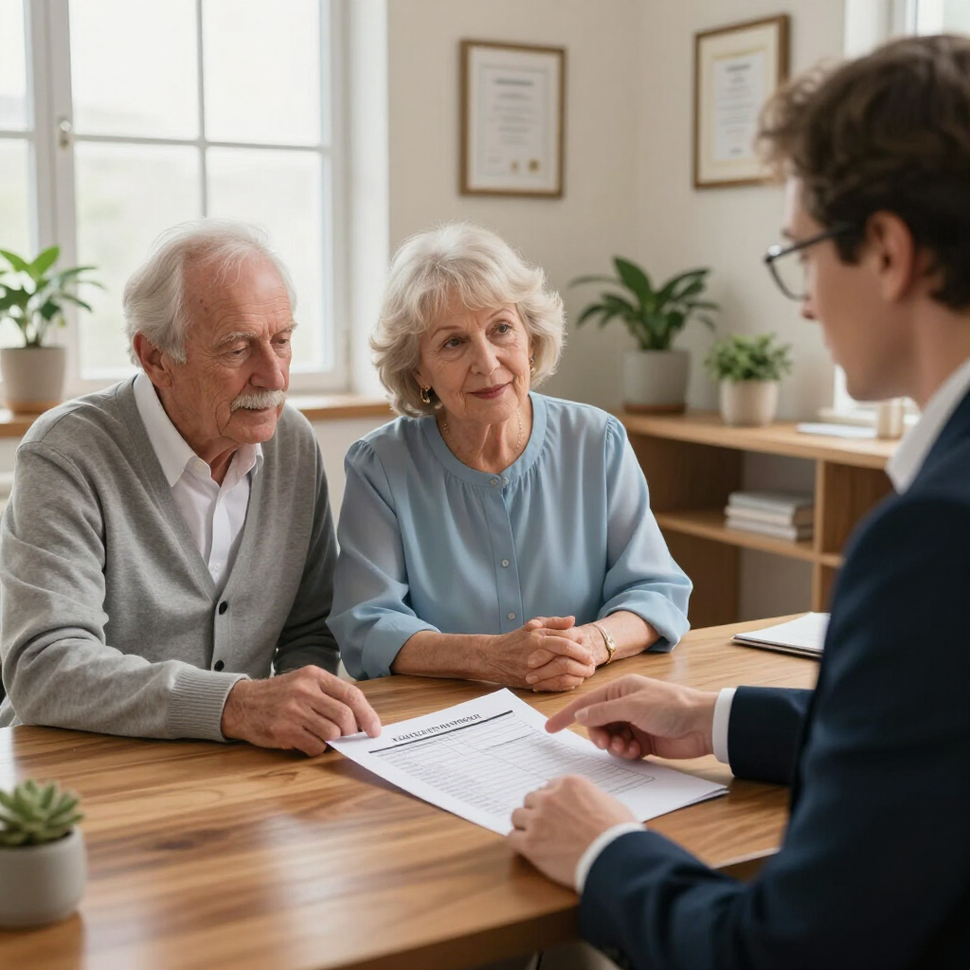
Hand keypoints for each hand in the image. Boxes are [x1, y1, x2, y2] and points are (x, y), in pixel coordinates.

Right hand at [221, 666, 381, 755]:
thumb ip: (330, 695)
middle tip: (350, 737)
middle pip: (345, 716)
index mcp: (315, 676)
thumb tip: (360, 718)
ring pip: (332, 733)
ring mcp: (294, 711)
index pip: (351, 695)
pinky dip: (318, 748)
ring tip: (325, 737)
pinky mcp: (283, 730)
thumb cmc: (279, 695)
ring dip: (334, 741)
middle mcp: (305, 691)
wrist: (241, 703)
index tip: (375, 729)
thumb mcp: (304, 683)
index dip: (368, 714)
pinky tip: (308, 742)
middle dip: (352, 731)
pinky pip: (315, 746)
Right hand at [481, 616, 596, 691]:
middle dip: (583, 656)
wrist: (492, 658)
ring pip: (563, 669)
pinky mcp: (533, 682)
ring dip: (579, 671)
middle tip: (592, 659)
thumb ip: (553, 622)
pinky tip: (575, 680)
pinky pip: (555, 684)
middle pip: (566, 651)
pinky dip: (569, 683)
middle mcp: (536, 651)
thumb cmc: (514, 641)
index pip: (565, 636)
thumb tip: (572, 620)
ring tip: (587, 671)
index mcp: (537, 636)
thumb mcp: (532, 625)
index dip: (580, 641)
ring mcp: (534, 667)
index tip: (587, 644)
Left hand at [508, 775, 638, 886]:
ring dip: (525, 825)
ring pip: (518, 816)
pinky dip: (519, 843)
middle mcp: (550, 797)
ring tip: (536, 838)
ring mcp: (538, 820)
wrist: (615, 858)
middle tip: (547, 826)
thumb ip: (589, 798)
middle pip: (531, 799)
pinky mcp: (531, 844)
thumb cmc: (618, 833)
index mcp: (569, 784)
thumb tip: (585, 805)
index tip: (555, 812)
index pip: (548, 787)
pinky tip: (528, 849)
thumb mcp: (608, 802)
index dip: (552, 801)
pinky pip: (512, 838)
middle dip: (537, 811)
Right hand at [545, 674, 716, 760]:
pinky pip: (624, 749)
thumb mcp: (632, 706)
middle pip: (596, 723)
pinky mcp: (644, 741)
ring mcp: (634, 724)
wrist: (703, 725)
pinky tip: (636, 752)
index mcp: (621, 689)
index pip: (586, 702)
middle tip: (606, 742)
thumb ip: (603, 712)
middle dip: (598, 735)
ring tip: (627, 747)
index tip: (549, 728)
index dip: (566, 715)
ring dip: (614, 745)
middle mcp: (625, 705)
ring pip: (609, 738)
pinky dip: (626, 752)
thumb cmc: (670, 706)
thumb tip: (579, 715)